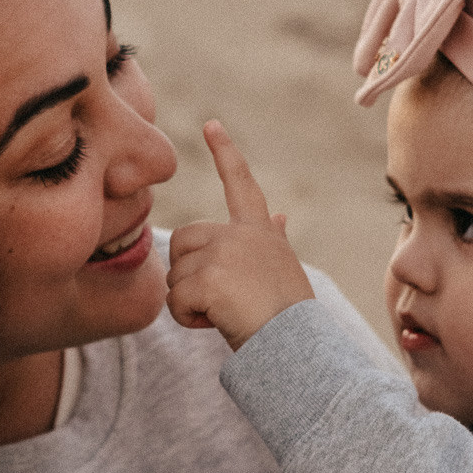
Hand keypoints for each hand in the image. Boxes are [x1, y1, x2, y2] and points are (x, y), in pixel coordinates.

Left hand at [166, 120, 313, 349]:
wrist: (297, 347)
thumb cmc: (289, 318)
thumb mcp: (283, 269)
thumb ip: (272, 239)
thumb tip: (280, 216)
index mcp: (259, 231)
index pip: (241, 184)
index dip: (226, 152)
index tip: (211, 124)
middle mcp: (241, 234)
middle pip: (182, 242)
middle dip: (188, 275)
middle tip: (223, 301)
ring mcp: (223, 253)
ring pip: (175, 276)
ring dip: (191, 302)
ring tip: (227, 314)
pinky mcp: (207, 277)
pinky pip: (175, 300)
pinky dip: (189, 319)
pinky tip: (218, 323)